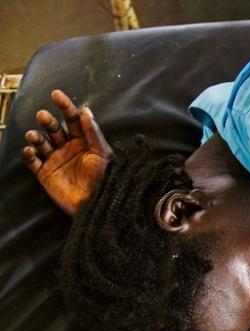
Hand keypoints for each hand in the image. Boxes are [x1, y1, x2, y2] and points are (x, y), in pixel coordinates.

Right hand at [21, 89, 112, 215]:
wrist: (98, 203)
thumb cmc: (106, 178)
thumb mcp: (102, 153)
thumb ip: (93, 133)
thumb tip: (85, 111)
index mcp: (83, 141)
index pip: (72, 119)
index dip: (65, 106)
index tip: (56, 94)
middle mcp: (68, 148)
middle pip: (54, 129)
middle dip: (48, 121)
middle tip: (43, 116)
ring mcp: (55, 160)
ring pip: (41, 143)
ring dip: (36, 137)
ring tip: (34, 136)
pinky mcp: (45, 174)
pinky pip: (33, 162)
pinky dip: (29, 155)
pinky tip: (30, 151)